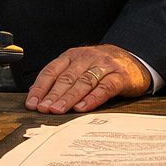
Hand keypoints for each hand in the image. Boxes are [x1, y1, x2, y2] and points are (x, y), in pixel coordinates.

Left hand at [25, 44, 151, 113]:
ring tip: (58, 110)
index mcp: (72, 56)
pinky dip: (92, 98)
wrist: (133, 59)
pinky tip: (82, 107)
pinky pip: (104, 88)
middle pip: (66, 78)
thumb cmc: (100, 67)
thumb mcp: (78, 67)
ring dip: (69, 97)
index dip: (40, 87)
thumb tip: (36, 92)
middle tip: (43, 108)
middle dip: (53, 94)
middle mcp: (86, 58)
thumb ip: (59, 78)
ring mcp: (104, 66)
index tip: (32, 103)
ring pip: (83, 82)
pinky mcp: (120, 76)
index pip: (51, 71)